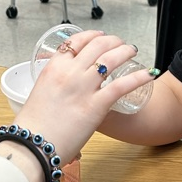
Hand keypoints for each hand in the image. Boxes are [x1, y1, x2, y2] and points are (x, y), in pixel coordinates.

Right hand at [15, 30, 154, 165]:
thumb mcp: (39, 96)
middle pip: (97, 45)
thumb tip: (58, 93)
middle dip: (113, 40)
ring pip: (111, 59)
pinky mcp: (97, 105)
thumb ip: (52, 88)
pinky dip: (139, 76)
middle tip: (121, 43)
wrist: (33, 146)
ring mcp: (84, 88)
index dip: (92, 35)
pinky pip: (122, 85)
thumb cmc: (33, 127)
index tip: (101, 35)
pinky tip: (149, 73)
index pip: (75, 41)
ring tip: (133, 51)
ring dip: (126, 51)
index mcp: (53, 68)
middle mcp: (69, 73)